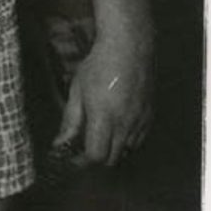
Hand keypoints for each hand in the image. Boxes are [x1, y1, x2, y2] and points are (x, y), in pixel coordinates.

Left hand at [52, 28, 153, 166]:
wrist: (129, 49)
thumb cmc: (98, 66)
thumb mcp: (77, 90)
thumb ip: (70, 120)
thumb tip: (60, 143)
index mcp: (103, 117)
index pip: (95, 156)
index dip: (82, 161)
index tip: (71, 157)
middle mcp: (125, 125)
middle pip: (111, 159)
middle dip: (95, 158)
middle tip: (82, 147)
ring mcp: (140, 123)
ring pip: (126, 152)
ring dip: (111, 150)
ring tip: (98, 133)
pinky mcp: (150, 119)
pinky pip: (137, 141)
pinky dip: (125, 141)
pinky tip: (115, 126)